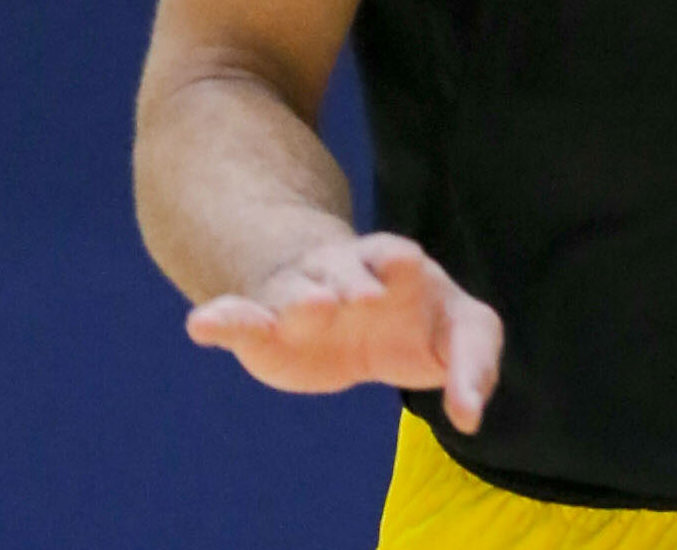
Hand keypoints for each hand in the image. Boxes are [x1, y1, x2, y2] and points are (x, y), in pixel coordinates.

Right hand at [185, 232, 503, 433]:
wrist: (348, 311)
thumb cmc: (415, 318)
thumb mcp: (461, 333)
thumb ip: (475, 368)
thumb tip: (470, 418)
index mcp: (393, 267)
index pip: (397, 258)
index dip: (399, 261)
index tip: (404, 262)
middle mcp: (342, 276)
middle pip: (343, 273)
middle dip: (350, 282)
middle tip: (358, 297)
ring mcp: (299, 299)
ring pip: (293, 293)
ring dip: (299, 299)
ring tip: (308, 308)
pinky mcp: (262, 331)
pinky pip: (237, 320)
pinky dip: (219, 321)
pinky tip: (201, 324)